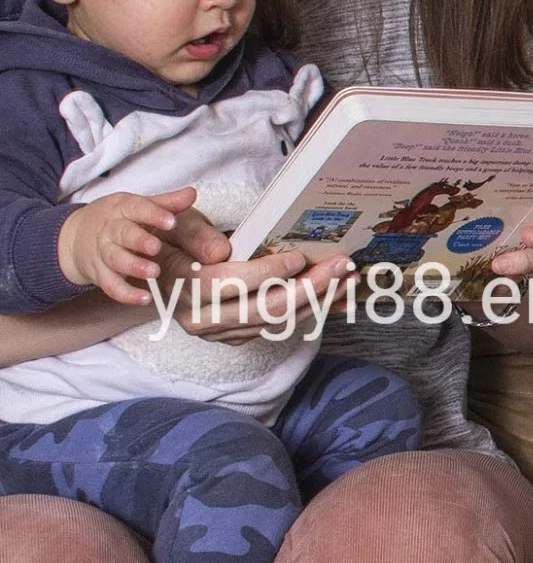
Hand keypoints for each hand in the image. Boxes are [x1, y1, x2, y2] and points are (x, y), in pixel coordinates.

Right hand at [57, 187, 210, 304]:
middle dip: (138, 241)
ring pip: (115, 259)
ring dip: (133, 267)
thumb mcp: (138, 206)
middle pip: (122, 234)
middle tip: (156, 247)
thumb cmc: (117, 219)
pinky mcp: (99, 274)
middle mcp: (110, 230)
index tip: (171, 221)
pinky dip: (126, 294)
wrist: (74, 236)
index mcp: (122, 209)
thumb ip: (166, 203)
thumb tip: (192, 193)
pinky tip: (144, 299)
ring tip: (153, 273)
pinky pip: (110, 285)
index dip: (153, 214)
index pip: (136, 208)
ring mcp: (103, 252)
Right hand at [153, 244, 357, 344]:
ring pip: (277, 323)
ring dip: (318, 302)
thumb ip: (196, 235)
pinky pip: (279, 327)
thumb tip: (224, 251)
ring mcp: (221, 333)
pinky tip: (335, 297)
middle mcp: (202, 319)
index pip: (234, 284)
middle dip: (309, 288)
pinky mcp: (237, 337)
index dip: (269, 272)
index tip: (300, 257)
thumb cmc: (170, 240)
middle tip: (342, 267)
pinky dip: (309, 312)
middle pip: (265, 309)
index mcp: (186, 289)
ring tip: (348, 280)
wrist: (154, 272)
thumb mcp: (176, 225)